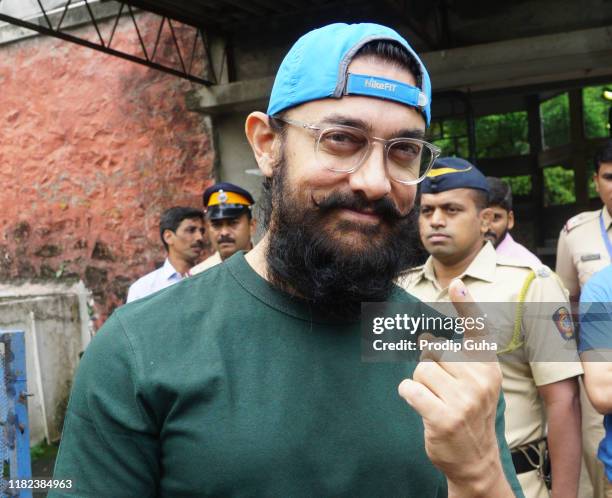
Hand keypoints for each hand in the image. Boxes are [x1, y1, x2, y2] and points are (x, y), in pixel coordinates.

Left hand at [398, 279, 512, 497]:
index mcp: (488, 368)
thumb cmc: (469, 413)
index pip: (477, 331)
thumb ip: (456, 357)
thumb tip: (423, 336)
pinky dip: (409, 395)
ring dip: (419, 384)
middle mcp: (480, 381)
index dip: (466, 305)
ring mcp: (463, 401)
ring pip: (420, 369)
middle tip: (441, 389)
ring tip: (434, 400)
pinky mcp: (444, 418)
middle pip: (433, 350)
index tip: (456, 284)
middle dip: (429, 366)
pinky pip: (410, 389)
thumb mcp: (475, 383)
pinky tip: (422, 406)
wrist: (475, 460)